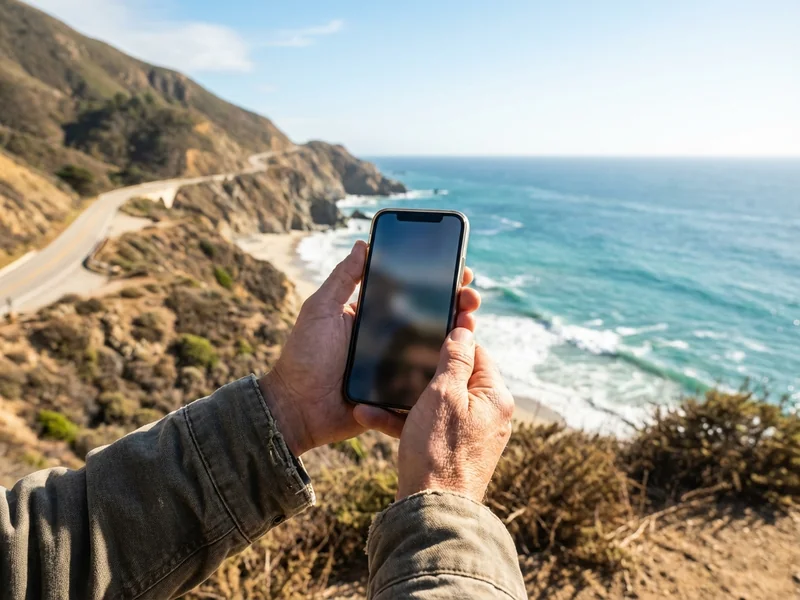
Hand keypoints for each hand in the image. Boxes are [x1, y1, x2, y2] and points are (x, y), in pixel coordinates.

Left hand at [260, 240, 480, 455]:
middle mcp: (389, 337)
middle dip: (456, 303)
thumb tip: (363, 243)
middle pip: (431, 316)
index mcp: (372, 314)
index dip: (437, 280)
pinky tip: (463, 354)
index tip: (459, 269)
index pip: (411, 291)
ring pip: (435, 346)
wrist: (298, 408)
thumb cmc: (304, 356)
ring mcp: (396, 364)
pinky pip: (428, 378)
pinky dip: (447, 366)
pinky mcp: (400, 391)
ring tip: (470, 320)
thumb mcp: (321, 309)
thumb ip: (343, 278)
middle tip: (470, 296)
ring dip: (458, 331)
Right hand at [354, 329, 513, 501]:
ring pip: (436, 402)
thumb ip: (455, 359)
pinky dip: (404, 420)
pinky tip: (370, 415)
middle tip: (395, 359)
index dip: (450, 340)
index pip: (477, 353)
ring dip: (404, 397)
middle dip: (421, 370)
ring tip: (373, 393)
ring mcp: (471, 434)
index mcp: (495, 397)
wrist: (430, 511)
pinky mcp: (452, 451)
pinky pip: (428, 425)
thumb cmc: (438, 450)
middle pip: (455, 377)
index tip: (423, 332)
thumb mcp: (444, 394)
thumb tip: (465, 330)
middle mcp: (489, 415)